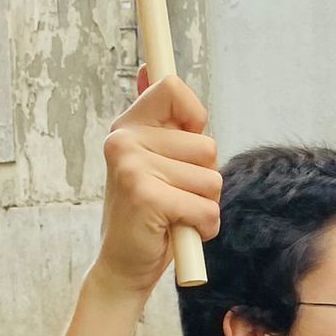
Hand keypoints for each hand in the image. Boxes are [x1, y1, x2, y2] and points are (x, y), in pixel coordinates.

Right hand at [94, 77, 221, 298]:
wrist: (125, 266)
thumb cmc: (151, 214)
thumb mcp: (156, 162)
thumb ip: (160, 122)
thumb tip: (150, 69)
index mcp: (128, 127)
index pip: (172, 88)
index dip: (194, 115)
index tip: (186, 139)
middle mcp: (124, 140)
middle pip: (207, 144)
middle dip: (205, 178)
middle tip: (175, 196)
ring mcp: (132, 166)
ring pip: (212, 179)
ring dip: (205, 205)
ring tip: (175, 215)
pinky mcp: (145, 196)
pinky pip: (206, 208)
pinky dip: (203, 227)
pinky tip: (178, 232)